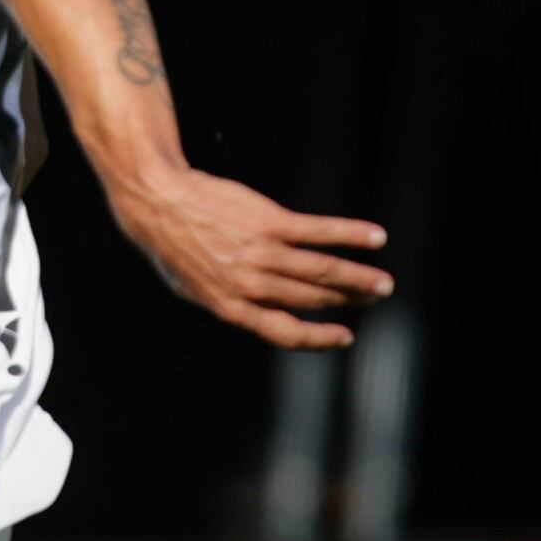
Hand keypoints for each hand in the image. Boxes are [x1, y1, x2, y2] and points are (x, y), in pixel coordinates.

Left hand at [105, 167, 391, 349]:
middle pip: (313, 299)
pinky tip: (375, 237)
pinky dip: (351, 235)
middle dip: (348, 300)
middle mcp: (251, 285)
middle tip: (375, 296)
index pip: (286, 334)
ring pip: (323, 272)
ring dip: (359, 277)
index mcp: (232, 308)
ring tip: (382, 283)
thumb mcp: (192, 289)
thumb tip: (261, 317)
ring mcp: (262, 253)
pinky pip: (320, 232)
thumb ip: (229, 304)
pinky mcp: (270, 222)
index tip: (345, 336)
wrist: (157, 200)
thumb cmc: (173, 245)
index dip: (319, 339)